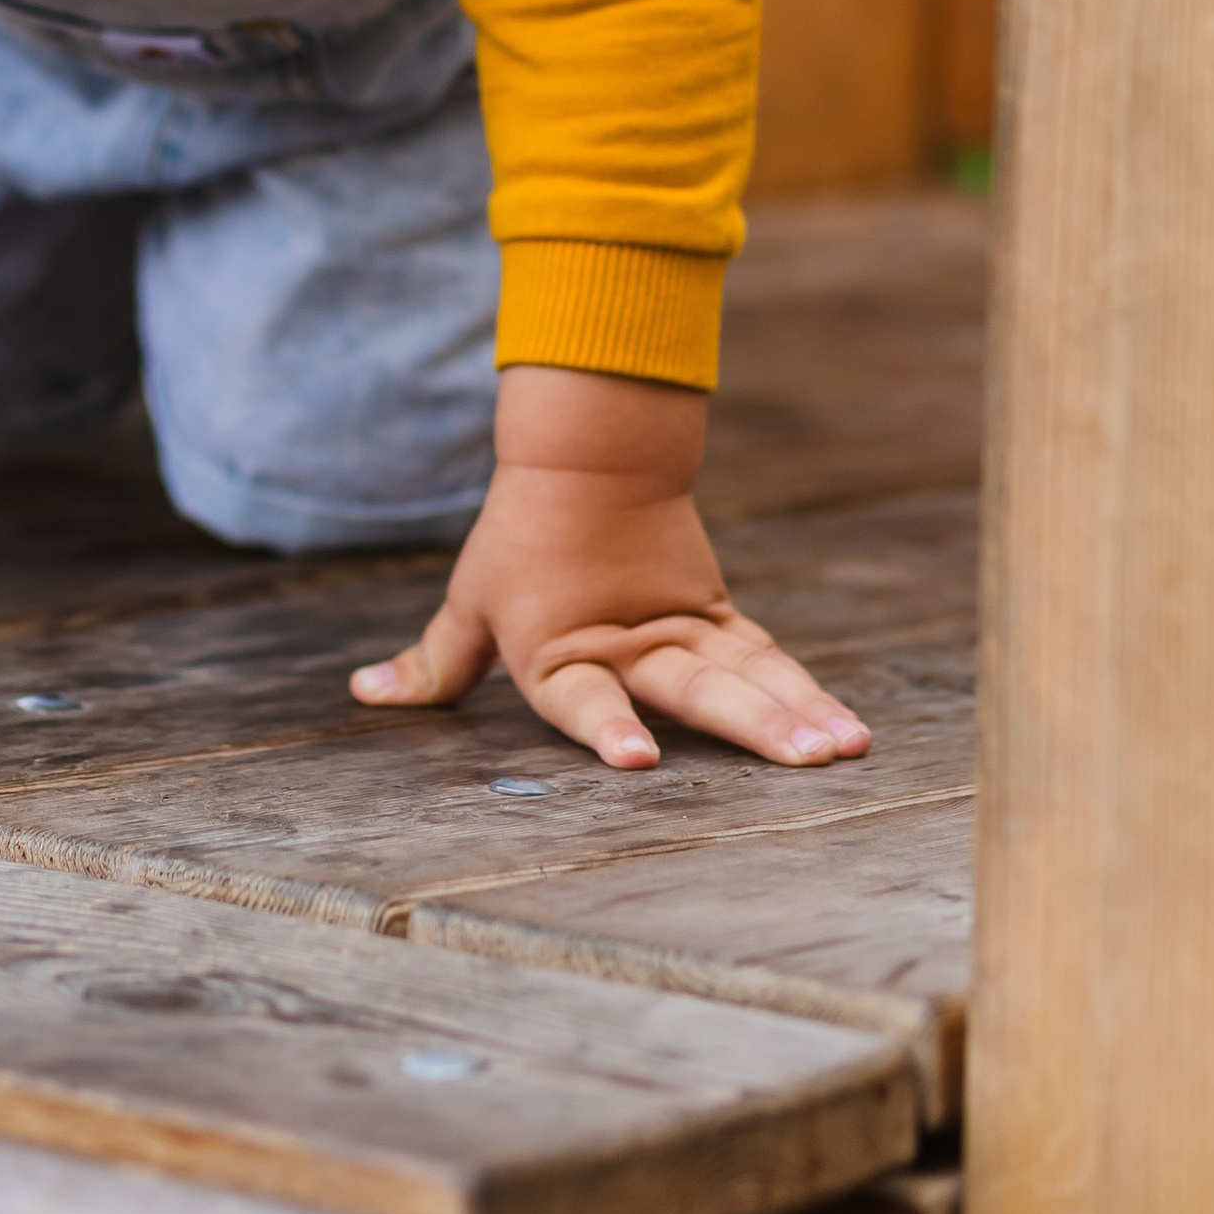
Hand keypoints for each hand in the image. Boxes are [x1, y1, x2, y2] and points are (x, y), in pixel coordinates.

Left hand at [349, 364, 871, 772]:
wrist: (588, 453)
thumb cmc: (521, 537)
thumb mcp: (472, 599)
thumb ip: (433, 664)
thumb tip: (365, 693)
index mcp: (561, 652)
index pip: (585, 697)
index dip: (607, 728)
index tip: (636, 760)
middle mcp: (631, 646)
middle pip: (695, 689)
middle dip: (750, 727)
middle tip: (803, 759)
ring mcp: (683, 629)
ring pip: (748, 674)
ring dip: (797, 711)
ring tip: (844, 750)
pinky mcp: (716, 616)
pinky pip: (767, 659)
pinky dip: (808, 691)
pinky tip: (848, 730)